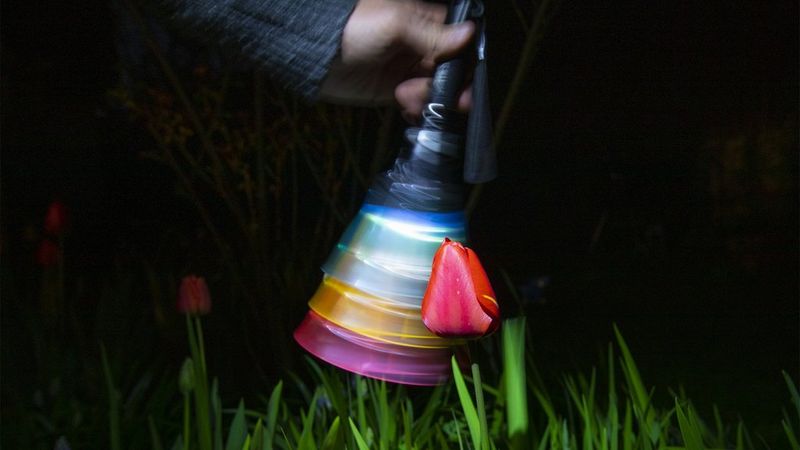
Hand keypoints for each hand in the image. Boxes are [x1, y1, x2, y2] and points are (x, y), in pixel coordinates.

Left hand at [319, 0, 473, 121]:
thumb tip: (469, 34)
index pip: (460, 42)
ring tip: (407, 96)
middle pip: (453, 70)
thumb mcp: (396, 25)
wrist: (316, 56)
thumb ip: (433, 34)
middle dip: (452, 86)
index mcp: (426, 23)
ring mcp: (409, 70)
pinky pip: (418, 104)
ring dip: (430, 98)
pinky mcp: (396, 92)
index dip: (466, 60)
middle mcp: (422, 47)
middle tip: (446, 96)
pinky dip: (418, 109)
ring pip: (438, 90)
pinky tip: (406, 107)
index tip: (465, 77)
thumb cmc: (352, 28)